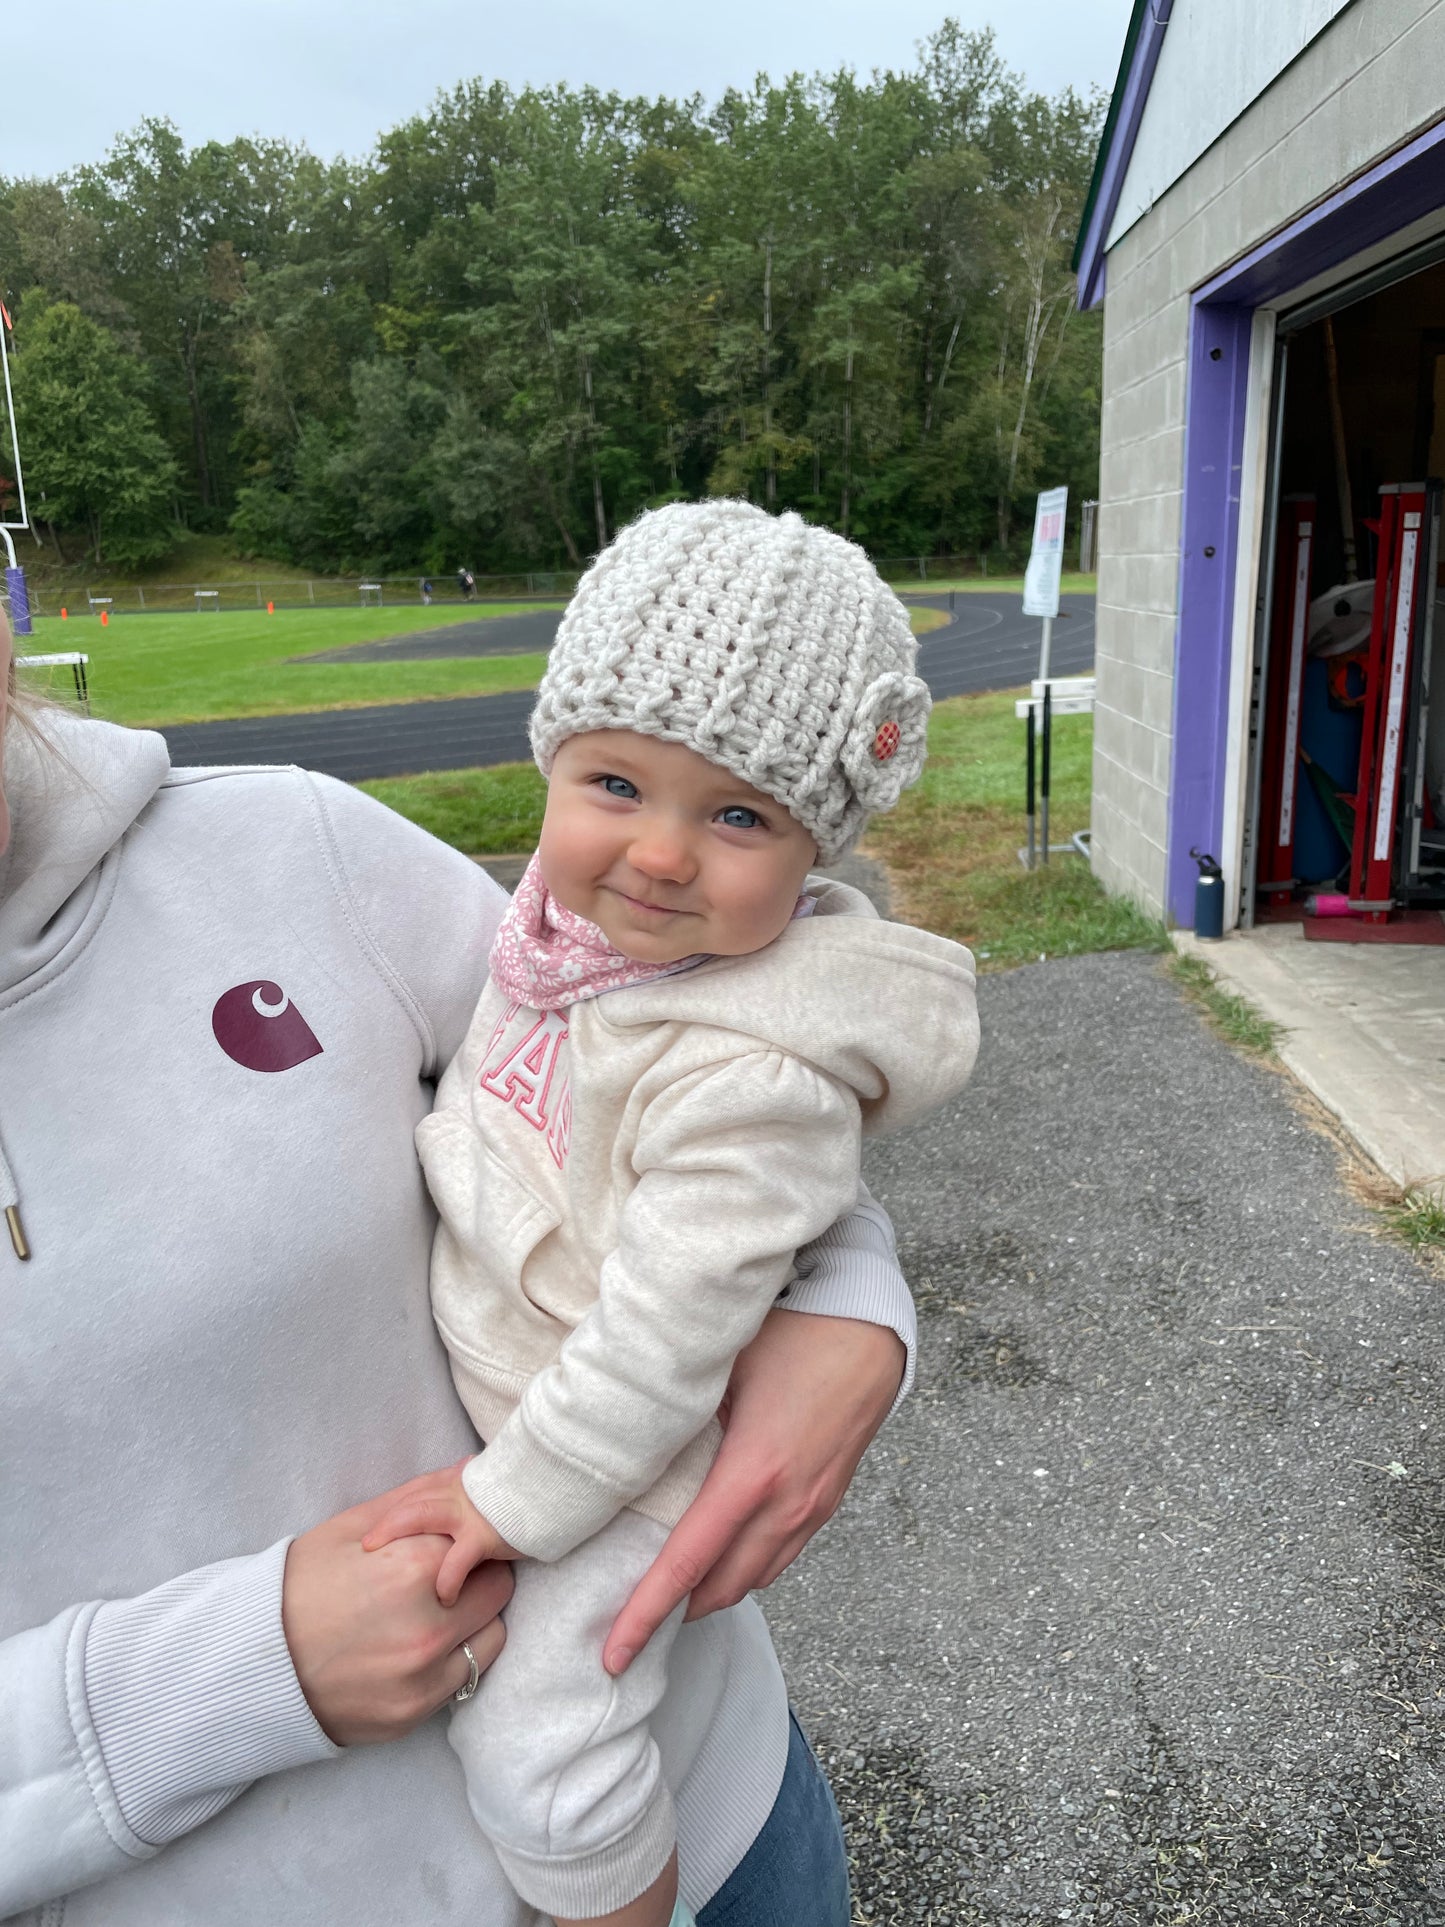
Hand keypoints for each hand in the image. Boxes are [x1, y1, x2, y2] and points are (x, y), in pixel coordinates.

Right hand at [282, 1469, 513, 1745]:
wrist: (250, 1663)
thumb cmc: (298, 1586)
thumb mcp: (350, 1528)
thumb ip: (418, 1498)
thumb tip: (468, 1469)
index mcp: (411, 1569)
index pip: (480, 1540)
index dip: (469, 1536)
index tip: (456, 1539)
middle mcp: (426, 1626)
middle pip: (497, 1585)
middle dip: (479, 1574)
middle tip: (448, 1574)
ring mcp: (423, 1676)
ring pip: (493, 1632)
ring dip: (476, 1617)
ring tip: (438, 1611)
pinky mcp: (414, 1713)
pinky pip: (469, 1675)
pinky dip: (457, 1656)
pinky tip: (425, 1644)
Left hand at [362, 1462, 518, 1605]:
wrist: (552, 1483)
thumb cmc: (520, 1490)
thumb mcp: (488, 1484)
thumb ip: (466, 1484)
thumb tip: (456, 1476)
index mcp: (452, 1482)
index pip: (410, 1492)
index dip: (386, 1510)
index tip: (367, 1531)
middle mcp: (454, 1491)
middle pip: (406, 1502)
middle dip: (380, 1524)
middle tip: (363, 1546)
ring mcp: (466, 1512)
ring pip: (419, 1517)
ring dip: (396, 1538)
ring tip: (380, 1567)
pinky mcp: (483, 1535)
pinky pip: (456, 1559)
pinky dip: (446, 1580)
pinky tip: (442, 1598)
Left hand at [604, 1307, 903, 1673]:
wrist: (870, 1328)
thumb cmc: (794, 1333)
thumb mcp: (722, 1366)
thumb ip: (676, 1411)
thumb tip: (622, 1441)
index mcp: (751, 1474)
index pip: (686, 1563)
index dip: (646, 1614)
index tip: (612, 1653)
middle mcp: (786, 1504)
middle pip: (721, 1588)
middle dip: (673, 1615)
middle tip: (627, 1625)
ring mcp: (812, 1507)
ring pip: (755, 1579)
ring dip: (711, 1595)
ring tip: (668, 1596)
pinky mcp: (828, 1501)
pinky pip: (781, 1557)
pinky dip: (746, 1572)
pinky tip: (722, 1560)